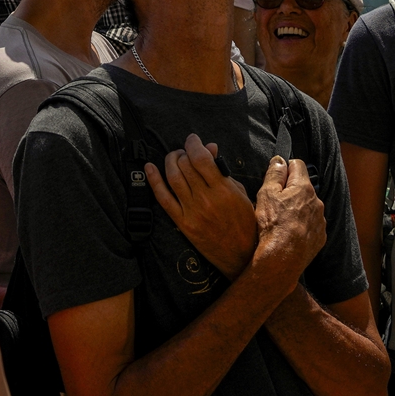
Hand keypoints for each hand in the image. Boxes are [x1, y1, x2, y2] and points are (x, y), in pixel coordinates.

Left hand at [148, 135, 257, 278]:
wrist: (241, 256)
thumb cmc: (245, 223)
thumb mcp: (241, 194)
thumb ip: (224, 171)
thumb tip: (210, 148)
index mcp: (224, 190)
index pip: (201, 159)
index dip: (194, 144)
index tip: (193, 139)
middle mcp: (206, 199)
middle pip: (185, 166)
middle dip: (183, 153)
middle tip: (185, 151)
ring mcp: (192, 211)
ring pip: (173, 178)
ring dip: (170, 162)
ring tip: (174, 158)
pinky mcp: (182, 223)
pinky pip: (163, 198)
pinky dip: (154, 181)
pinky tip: (149, 168)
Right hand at [252, 156, 326, 287]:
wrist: (282, 258)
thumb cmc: (272, 225)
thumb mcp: (266, 194)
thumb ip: (274, 173)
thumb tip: (280, 160)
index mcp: (304, 188)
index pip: (298, 165)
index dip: (285, 168)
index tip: (276, 178)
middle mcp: (316, 202)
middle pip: (303, 187)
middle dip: (291, 191)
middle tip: (275, 203)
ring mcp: (320, 221)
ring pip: (307, 207)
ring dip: (297, 209)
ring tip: (281, 221)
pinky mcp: (320, 237)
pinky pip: (311, 224)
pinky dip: (302, 225)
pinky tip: (289, 232)